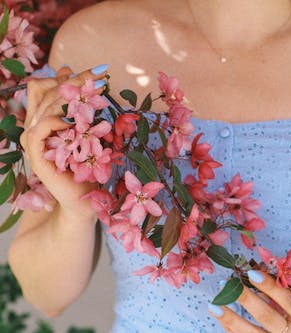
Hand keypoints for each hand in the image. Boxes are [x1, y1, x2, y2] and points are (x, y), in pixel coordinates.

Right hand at [19, 64, 107, 218]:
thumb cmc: (88, 164)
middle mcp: (34, 127)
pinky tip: (72, 120)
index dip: (66, 76)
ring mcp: (33, 143)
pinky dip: (53, 121)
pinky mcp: (37, 158)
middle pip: (44, 91)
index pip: (44, 86)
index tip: (96, 72)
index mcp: (43, 118)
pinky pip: (36, 132)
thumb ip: (76, 105)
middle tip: (100, 76)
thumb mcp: (86, 129)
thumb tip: (67, 71)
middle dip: (74, 81)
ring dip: (68, 95)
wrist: (85, 198)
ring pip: (41, 107)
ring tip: (94, 91)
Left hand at [208, 270, 290, 332]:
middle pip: (267, 317)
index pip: (287, 300)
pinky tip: (219, 315)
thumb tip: (255, 270)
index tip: (252, 273)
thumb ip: (277, 290)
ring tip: (213, 305)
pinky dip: (229, 327)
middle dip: (247, 299)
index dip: (270, 286)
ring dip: (230, 318)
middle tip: (229, 284)